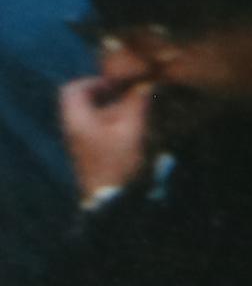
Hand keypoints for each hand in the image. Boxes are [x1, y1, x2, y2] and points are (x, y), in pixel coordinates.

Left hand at [58, 76, 149, 202]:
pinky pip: (100, 133)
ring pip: (94, 118)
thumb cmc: (119, 163)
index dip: (94, 82)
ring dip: (115, 112)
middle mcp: (75, 130)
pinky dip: (116, 127)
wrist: (113, 203)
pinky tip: (136, 133)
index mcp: (77, 120)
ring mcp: (83, 144)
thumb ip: (138, 103)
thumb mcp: (132, 129)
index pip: (73, 90)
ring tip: (139, 114)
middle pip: (83, 104)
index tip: (117, 85)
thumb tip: (145, 83)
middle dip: (108, 97)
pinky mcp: (93, 156)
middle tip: (132, 97)